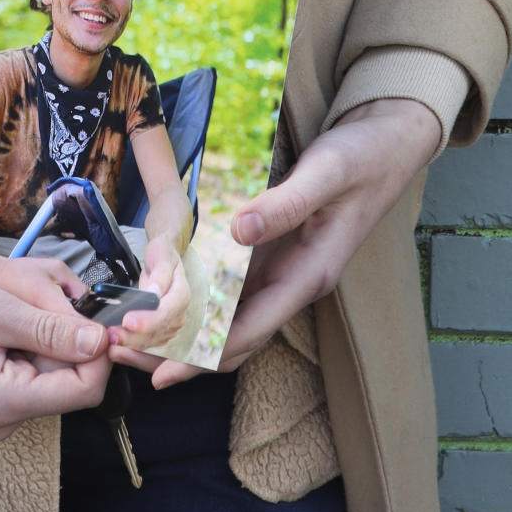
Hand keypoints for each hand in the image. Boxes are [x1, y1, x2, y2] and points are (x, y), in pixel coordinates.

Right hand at [0, 224, 110, 439]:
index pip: (85, 389)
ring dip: (47, 342)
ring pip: (50, 377)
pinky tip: (4, 325)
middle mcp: (2, 419)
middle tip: (45, 302)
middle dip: (70, 341)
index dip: (101, 352)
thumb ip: (51, 329)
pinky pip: (29, 377)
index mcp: (4, 402)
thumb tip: (100, 342)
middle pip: (69, 384)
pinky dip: (29, 348)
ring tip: (15, 311)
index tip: (100, 315)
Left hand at [109, 233, 189, 353]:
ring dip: (130, 346)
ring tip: (109, 343)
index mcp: (181, 296)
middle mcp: (179, 315)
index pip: (166, 312)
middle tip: (111, 336)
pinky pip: (147, 344)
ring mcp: (171, 326)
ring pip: (150, 342)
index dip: (148, 320)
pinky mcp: (161, 332)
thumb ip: (160, 275)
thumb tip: (155, 293)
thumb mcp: (162, 257)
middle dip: (133, 338)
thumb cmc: (163, 257)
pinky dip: (131, 348)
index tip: (128, 322)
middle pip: (156, 332)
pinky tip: (115, 347)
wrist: (165, 261)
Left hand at [149, 98, 440, 388]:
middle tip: (123, 354)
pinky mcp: (270, 255)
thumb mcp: (327, 175)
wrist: (388, 144)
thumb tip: (237, 231)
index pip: (247, 331)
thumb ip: (285, 205)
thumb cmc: (363, 159)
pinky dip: (193, 299)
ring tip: (129, 336)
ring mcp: (280, 271)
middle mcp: (291, 283)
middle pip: (229, 337)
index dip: (201, 354)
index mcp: (307, 275)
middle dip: (178, 352)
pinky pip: (226, 289)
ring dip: (179, 330)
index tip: (160, 368)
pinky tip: (159, 296)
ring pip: (224, 318)